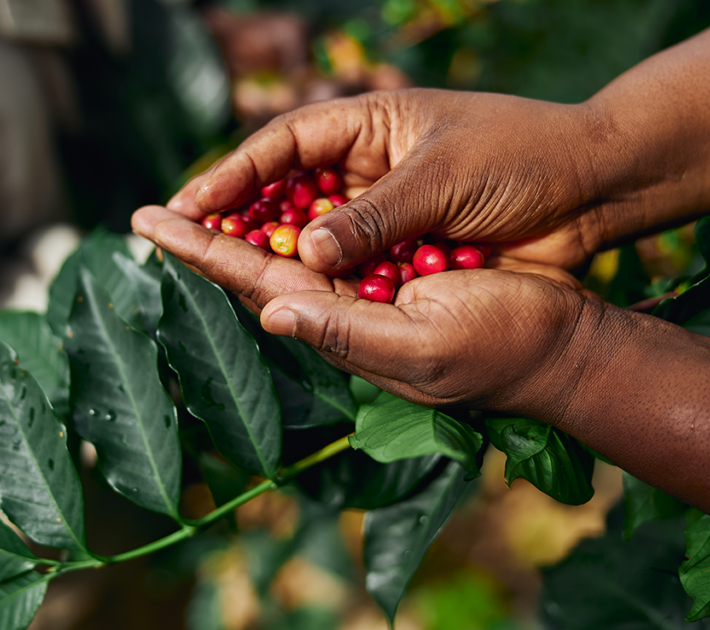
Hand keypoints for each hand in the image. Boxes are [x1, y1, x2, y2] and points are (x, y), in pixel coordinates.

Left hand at [132, 205, 598, 414]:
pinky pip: (338, 239)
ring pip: (294, 248)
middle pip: (259, 263)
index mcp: (340, 326)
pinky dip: (303, 217)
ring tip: (198, 203)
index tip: (149, 223)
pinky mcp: (399, 267)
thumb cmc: (502, 347)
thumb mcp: (424, 346)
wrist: (560, 342)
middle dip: (206, 236)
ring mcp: (371, 288)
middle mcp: (345, 307)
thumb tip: (272, 310)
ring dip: (246, 223)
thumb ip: (346, 331)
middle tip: (154, 211)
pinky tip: (277, 202)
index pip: (254, 280)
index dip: (200, 249)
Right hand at [166, 89, 606, 273]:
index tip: (186, 206)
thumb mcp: (445, 178)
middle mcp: (365, 170)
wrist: (592, 192)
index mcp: (369, 127)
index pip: (281, 147)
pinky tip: (288, 303)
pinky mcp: (401, 254)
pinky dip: (321, 287)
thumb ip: (376, 216)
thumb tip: (308, 255)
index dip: (230, 177)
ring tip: (215, 278)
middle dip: (232, 220)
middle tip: (177, 245)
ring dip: (271, 257)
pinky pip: (349, 272)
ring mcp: (381, 214)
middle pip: (282, 195)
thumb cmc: (522, 159)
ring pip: (310, 238)